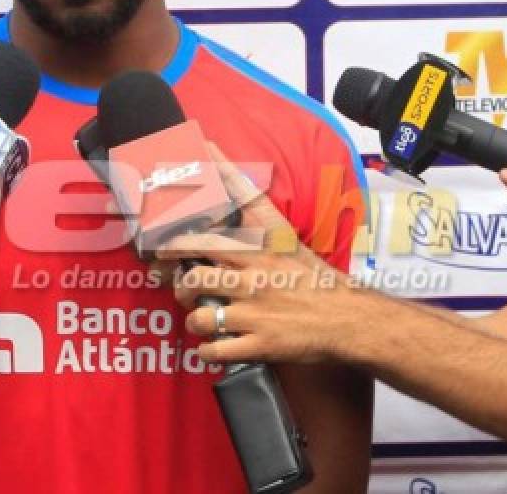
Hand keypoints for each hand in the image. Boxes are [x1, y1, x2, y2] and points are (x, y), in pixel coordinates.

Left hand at [156, 141, 364, 364]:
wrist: (348, 316)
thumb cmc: (313, 275)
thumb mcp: (282, 233)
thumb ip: (249, 200)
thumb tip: (214, 154)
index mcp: (258, 250)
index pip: (206, 239)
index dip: (175, 244)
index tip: (158, 247)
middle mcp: (253, 278)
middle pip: (195, 277)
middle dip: (178, 284)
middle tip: (179, 286)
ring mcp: (255, 313)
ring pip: (201, 316)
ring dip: (193, 320)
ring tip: (200, 318)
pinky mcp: (261, 344)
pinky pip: (217, 350)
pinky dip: (207, 351)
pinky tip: (211, 346)